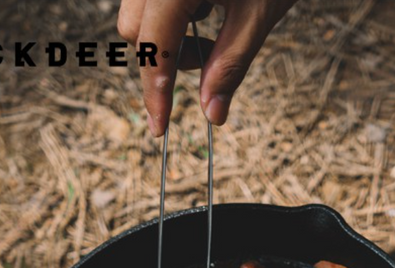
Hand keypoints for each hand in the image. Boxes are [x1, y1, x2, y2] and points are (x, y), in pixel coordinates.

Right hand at [117, 0, 297, 135]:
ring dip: (169, 34)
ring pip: (137, 12)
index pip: (154, 49)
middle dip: (167, 58)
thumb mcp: (259, 14)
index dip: (156, 93)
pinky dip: (171, 11)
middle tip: (210, 58)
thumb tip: (212, 113)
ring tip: (213, 21)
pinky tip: (206, 1)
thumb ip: (231, 65)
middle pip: (135, 31)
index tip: (160, 127)